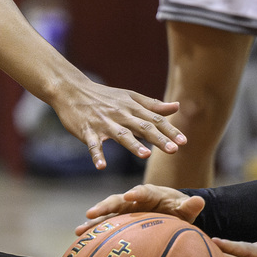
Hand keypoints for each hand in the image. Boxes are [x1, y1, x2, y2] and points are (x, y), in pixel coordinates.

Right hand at [49, 77, 183, 168]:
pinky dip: (97, 155)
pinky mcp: (87, 131)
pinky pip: (93, 144)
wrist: (72, 90)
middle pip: (142, 127)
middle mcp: (121, 115)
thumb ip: (153, 105)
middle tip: (173, 150)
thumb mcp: (130, 97)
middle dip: (158, 139)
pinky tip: (101, 166)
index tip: (184, 142)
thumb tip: (176, 107)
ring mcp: (103, 123)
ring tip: (145, 155)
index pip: (155, 120)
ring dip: (133, 144)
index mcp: (132, 107)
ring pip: (121, 134)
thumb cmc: (104, 96)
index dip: (170, 130)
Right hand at [77, 184, 204, 234]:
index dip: (136, 194)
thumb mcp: (186, 209)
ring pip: (107, 214)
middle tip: (91, 213)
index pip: (143, 192)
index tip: (129, 197)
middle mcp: (134, 200)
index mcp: (151, 194)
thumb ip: (190, 206)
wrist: (170, 213)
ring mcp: (125, 211)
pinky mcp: (120, 221)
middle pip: (117, 201)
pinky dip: (94, 232)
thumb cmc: (179, 210)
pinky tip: (80, 241)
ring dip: (93, 222)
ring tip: (79, 231)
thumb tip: (200, 201)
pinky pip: (105, 226)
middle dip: (104, 206)